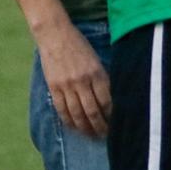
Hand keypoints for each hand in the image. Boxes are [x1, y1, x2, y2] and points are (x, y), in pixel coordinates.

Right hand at [37, 23, 111, 137]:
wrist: (55, 34)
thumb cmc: (78, 44)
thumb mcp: (96, 59)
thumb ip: (101, 78)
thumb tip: (110, 99)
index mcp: (97, 73)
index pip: (107, 101)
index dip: (112, 115)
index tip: (116, 123)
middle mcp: (82, 81)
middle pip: (93, 111)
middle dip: (100, 126)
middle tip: (105, 135)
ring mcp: (67, 85)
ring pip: (77, 114)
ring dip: (85, 127)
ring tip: (91, 134)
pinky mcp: (54, 86)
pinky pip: (61, 109)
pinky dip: (69, 121)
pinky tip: (74, 127)